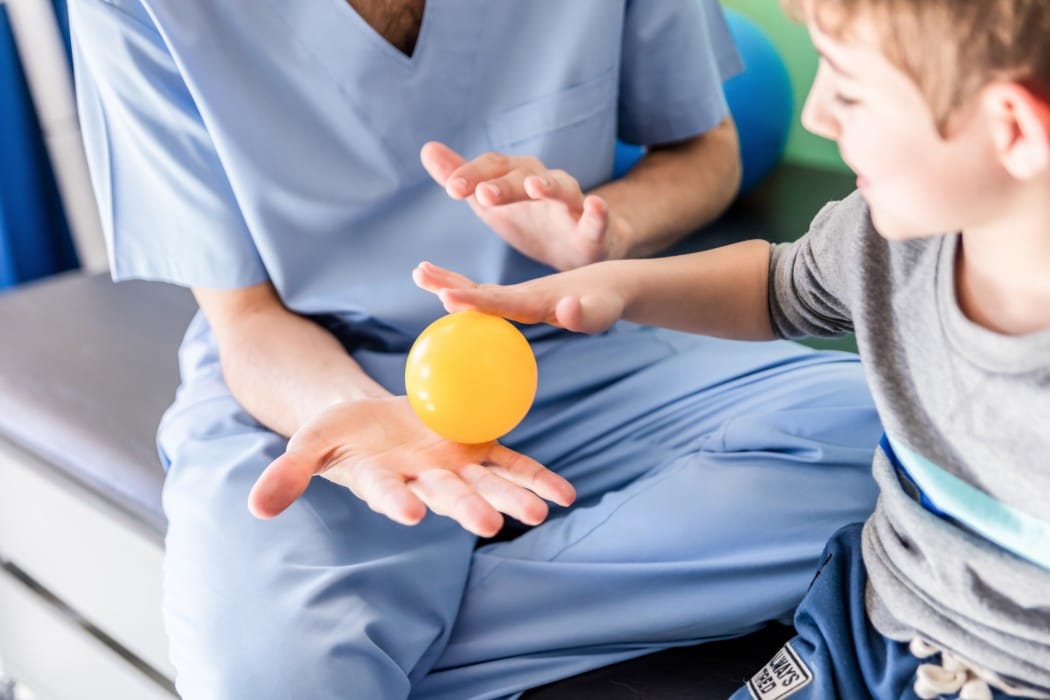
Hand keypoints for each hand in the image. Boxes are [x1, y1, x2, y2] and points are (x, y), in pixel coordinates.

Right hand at [248, 396, 575, 536]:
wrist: (376, 421)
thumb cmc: (341, 433)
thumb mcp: (310, 442)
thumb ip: (289, 472)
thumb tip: (256, 508)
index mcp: (384, 480)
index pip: (387, 493)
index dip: (396, 501)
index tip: (407, 511)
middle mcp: (424, 481)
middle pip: (446, 495)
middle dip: (467, 509)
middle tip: (487, 524)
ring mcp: (455, 467)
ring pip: (485, 483)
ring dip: (511, 499)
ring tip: (538, 514)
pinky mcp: (479, 449)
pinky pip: (512, 464)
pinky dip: (537, 479)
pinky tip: (564, 495)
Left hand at [412, 261, 625, 334]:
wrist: (609, 296)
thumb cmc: (607, 302)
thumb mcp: (601, 308)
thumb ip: (585, 312)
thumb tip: (567, 310)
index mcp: (537, 307)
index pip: (500, 305)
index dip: (474, 301)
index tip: (446, 296)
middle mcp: (521, 305)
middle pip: (480, 299)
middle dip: (450, 288)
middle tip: (420, 274)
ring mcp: (518, 301)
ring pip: (478, 292)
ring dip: (449, 283)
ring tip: (420, 271)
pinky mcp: (520, 293)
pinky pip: (485, 289)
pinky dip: (463, 283)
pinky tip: (442, 281)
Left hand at [420, 141, 630, 270]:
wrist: (580, 244)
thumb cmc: (531, 219)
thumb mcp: (491, 200)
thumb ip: (460, 176)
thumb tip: (427, 149)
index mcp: (516, 176)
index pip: (492, 167)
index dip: (472, 175)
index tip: (451, 190)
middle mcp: (544, 182)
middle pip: (522, 175)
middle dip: (504, 184)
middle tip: (484, 195)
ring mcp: (571, 203)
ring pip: (561, 188)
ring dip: (549, 185)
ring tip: (536, 187)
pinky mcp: (594, 227)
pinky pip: (598, 217)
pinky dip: (597, 211)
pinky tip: (596, 206)